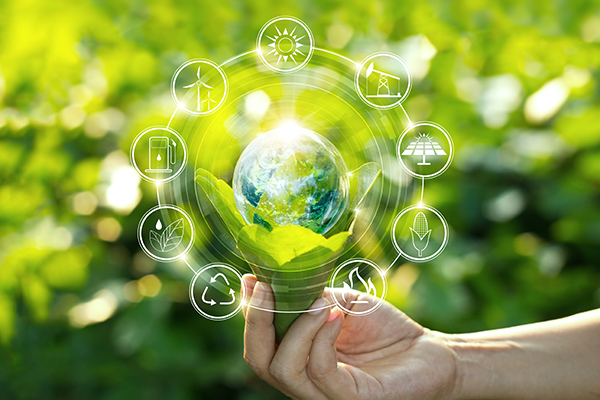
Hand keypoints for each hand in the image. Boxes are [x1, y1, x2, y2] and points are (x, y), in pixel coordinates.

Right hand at [241, 274, 457, 399]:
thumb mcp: (340, 304)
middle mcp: (305, 380)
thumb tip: (271, 278)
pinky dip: (321, 339)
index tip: (252, 278)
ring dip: (296, 328)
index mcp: (298, 357)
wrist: (428, 350)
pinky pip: (322, 372)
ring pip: (284, 370)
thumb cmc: (383, 328)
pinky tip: (335, 315)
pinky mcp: (352, 399)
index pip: (260, 343)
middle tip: (267, 288)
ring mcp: (326, 394)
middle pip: (259, 361)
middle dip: (257, 321)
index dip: (250, 312)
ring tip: (317, 302)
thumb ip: (308, 298)